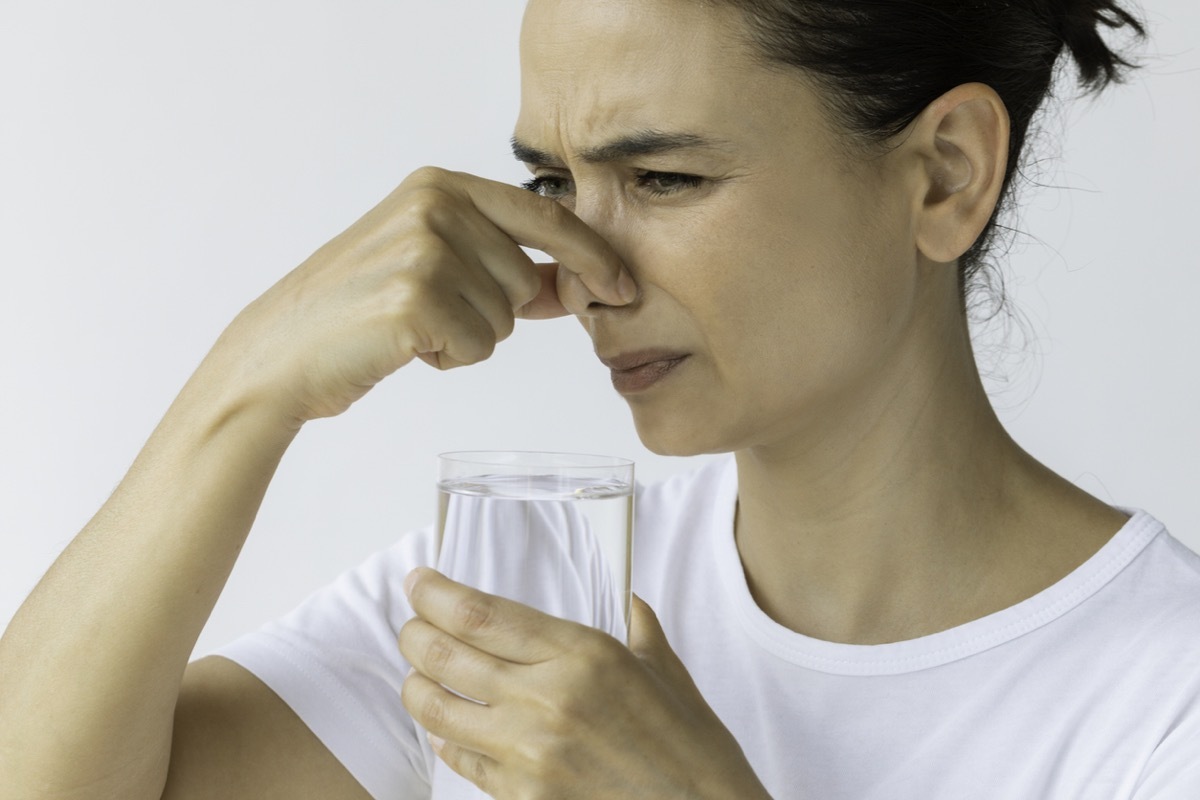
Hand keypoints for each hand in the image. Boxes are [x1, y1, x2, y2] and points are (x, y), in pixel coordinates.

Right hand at [203, 167, 633, 425]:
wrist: (281, 353)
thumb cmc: (358, 312)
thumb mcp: (432, 265)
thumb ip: (502, 264)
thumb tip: (574, 282)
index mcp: (440, 185)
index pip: (545, 216)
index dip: (592, 255)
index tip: (624, 285)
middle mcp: (435, 205)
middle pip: (526, 280)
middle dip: (490, 312)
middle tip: (429, 312)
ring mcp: (424, 248)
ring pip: (505, 319)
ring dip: (467, 338)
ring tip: (411, 327)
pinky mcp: (416, 297)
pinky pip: (479, 346)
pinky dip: (448, 359)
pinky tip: (403, 346)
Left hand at [398, 567, 771, 799]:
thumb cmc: (689, 745)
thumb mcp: (664, 668)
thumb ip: (634, 623)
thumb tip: (622, 595)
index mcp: (581, 655)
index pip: (480, 615)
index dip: (435, 594)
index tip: (419, 581)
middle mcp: (545, 699)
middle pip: (445, 655)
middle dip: (414, 633)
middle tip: (411, 623)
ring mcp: (528, 754)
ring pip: (436, 709)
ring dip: (416, 684)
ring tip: (419, 672)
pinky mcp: (522, 796)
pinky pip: (461, 758)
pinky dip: (445, 736)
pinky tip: (448, 725)